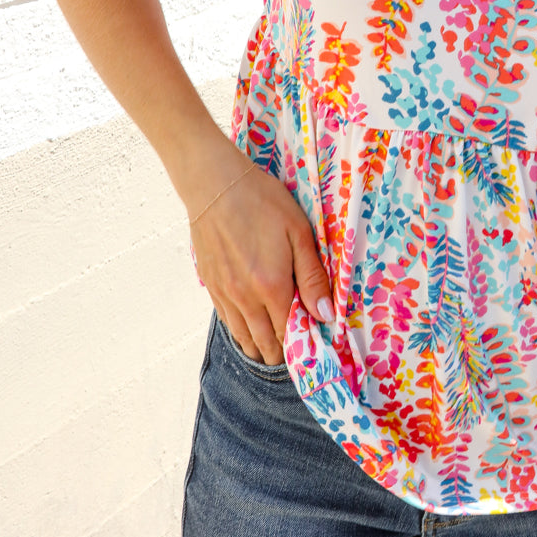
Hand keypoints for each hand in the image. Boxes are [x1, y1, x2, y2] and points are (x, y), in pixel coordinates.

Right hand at [183, 150, 333, 365]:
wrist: (215, 185)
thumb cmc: (262, 201)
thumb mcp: (298, 232)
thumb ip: (312, 276)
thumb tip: (325, 315)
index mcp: (271, 286)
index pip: (289, 333)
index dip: (303, 341)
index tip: (315, 341)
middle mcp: (245, 298)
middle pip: (265, 343)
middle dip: (283, 351)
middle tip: (297, 347)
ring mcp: (224, 294)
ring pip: (244, 337)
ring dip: (261, 347)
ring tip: (275, 349)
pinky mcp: (211, 286)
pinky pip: (227, 322)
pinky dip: (241, 332)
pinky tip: (250, 329)